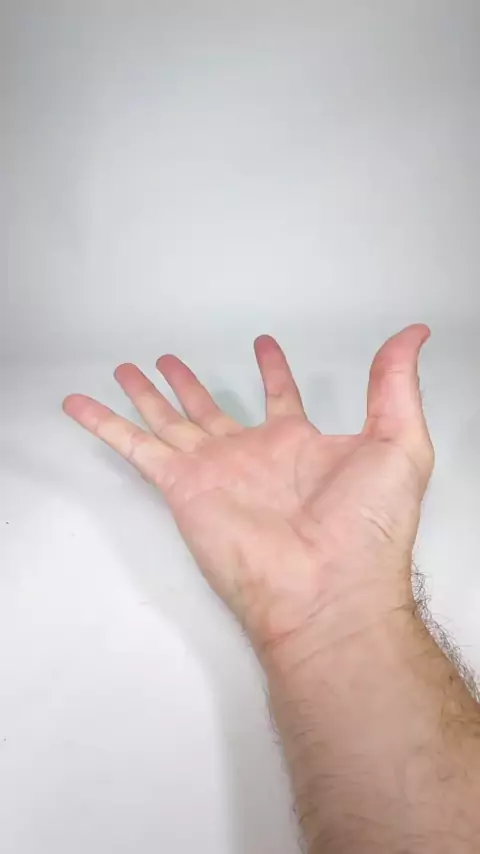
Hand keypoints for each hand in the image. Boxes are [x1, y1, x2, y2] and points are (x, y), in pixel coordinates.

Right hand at [63, 324, 433, 654]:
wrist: (328, 590)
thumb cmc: (369, 527)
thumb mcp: (400, 442)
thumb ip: (396, 384)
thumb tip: (412, 333)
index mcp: (297, 445)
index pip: (280, 397)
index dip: (272, 370)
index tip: (263, 344)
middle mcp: (250, 457)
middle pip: (209, 410)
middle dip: (189, 384)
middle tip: (168, 359)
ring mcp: (212, 472)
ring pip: (167, 422)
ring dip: (146, 397)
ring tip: (127, 369)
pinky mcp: (181, 487)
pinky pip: (133, 447)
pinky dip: (104, 424)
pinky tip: (82, 402)